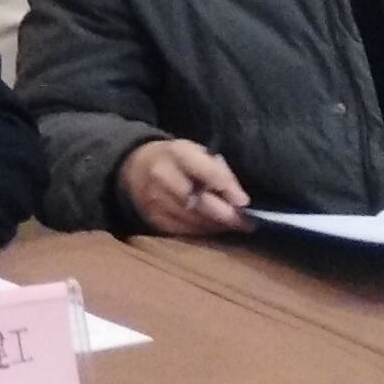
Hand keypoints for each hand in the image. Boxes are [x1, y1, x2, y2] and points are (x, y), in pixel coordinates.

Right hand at [118, 138, 249, 235]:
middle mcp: (162, 176)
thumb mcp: (197, 152)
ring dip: (217, 225)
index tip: (244, 201)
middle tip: (246, 222)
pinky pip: (184, 230)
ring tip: (233, 225)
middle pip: (200, 202)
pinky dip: (202, 230)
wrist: (136, 167)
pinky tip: (213, 227)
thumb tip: (240, 200)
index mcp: (177, 152)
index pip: (206, 172)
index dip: (227, 188)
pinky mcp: (153, 218)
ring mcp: (155, 200)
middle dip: (226, 215)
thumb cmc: (177, 159)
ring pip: (193, 220)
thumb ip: (219, 171)